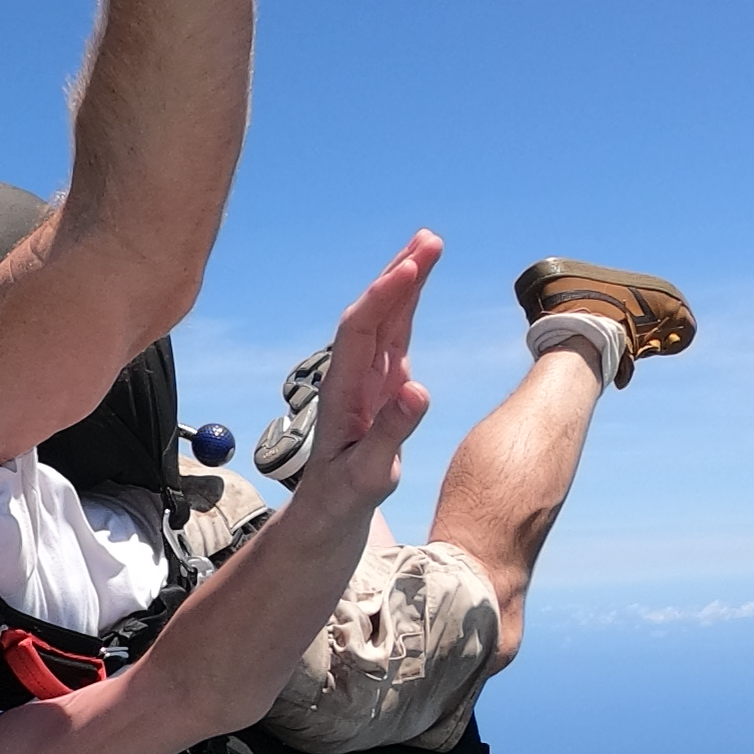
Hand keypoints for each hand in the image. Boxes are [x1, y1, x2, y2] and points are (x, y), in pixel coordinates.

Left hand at [298, 230, 441, 505]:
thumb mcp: (367, 476)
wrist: (326, 514)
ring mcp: (366, 380)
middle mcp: (352, 379)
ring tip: (427, 246)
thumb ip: (390, 434)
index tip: (409, 267)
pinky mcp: (379, 388)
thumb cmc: (342, 499)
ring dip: (403, 284)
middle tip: (428, 239)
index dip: (385, 297)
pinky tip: (415, 286)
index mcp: (345, 394)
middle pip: (372, 314)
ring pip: (384, 321)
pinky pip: (393, 338)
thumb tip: (419, 390)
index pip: (361, 333)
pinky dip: (405, 308)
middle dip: (398, 275)